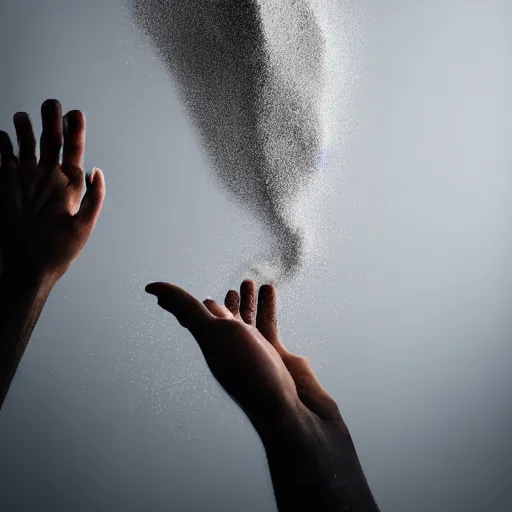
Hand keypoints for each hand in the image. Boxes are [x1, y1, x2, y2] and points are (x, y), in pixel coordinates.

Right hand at [0, 99, 104, 285]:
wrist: (30, 264)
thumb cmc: (60, 249)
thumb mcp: (83, 225)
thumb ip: (93, 198)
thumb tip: (97, 170)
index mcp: (70, 185)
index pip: (74, 151)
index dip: (75, 132)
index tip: (75, 114)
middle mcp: (49, 177)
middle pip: (51, 142)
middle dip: (51, 121)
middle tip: (51, 103)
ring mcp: (27, 178)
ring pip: (27, 145)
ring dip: (26, 128)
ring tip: (24, 115)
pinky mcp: (6, 182)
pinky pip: (4, 156)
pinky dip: (3, 144)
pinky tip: (4, 135)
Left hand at [146, 279, 379, 510]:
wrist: (291, 414)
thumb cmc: (251, 374)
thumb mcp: (213, 334)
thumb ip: (187, 311)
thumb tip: (154, 289)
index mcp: (212, 344)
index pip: (193, 317)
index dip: (182, 302)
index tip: (174, 294)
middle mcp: (231, 349)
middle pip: (224, 319)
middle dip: (226, 302)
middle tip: (232, 286)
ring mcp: (255, 354)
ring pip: (247, 321)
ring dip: (247, 301)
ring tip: (250, 282)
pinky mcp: (278, 358)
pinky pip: (269, 325)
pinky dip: (267, 305)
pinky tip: (269, 292)